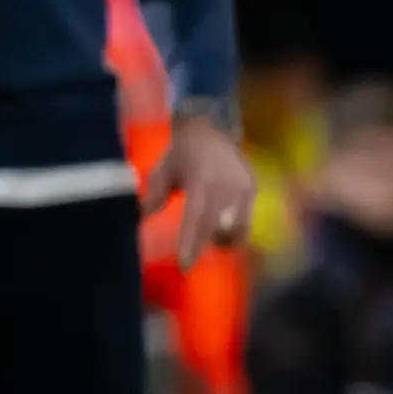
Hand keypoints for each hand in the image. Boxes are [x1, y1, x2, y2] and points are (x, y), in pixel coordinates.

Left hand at [146, 114, 258, 265]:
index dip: (191, 245)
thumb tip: (140, 219)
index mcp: (202, 183)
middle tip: (192, 255)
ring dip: (224, 239)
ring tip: (210, 239)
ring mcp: (243, 188)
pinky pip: (245, 218)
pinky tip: (221, 225)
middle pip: (219, 229)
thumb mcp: (163, 171)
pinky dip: (233, 228)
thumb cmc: (182, 152)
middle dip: (207, 245)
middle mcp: (227, 187)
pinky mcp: (252, 189)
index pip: (197, 221)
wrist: (212, 127)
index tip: (185, 266)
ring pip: (238, 228)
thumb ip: (154, 196)